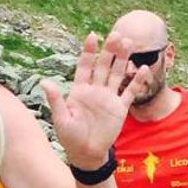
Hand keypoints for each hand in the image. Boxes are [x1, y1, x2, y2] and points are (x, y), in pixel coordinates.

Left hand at [45, 32, 148, 170]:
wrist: (86, 153)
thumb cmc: (70, 137)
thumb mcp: (61, 118)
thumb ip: (55, 100)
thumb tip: (44, 82)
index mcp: (79, 90)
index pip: (85, 66)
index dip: (88, 51)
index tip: (92, 36)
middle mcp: (95, 90)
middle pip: (103, 65)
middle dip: (110, 50)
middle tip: (117, 34)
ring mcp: (109, 97)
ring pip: (117, 73)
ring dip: (123, 59)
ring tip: (130, 43)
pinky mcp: (120, 107)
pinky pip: (130, 91)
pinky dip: (137, 80)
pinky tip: (142, 68)